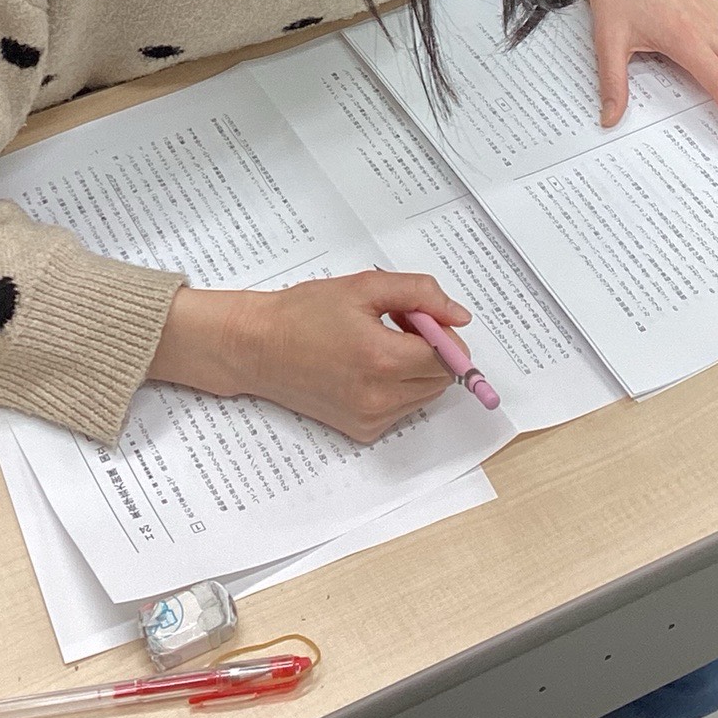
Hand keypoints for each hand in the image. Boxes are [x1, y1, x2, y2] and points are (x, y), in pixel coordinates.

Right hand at [148, 271, 470, 442]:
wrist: (258, 347)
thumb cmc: (304, 313)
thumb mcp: (364, 287)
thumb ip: (419, 294)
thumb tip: (459, 316)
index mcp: (382, 359)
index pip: (447, 356)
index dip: (440, 332)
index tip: (417, 316)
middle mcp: (380, 397)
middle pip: (440, 378)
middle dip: (429, 348)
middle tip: (395, 323)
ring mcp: (370, 419)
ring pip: (424, 395)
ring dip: (415, 368)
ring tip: (377, 342)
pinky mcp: (361, 431)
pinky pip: (402, 409)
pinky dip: (397, 387)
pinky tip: (366, 365)